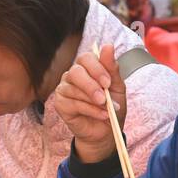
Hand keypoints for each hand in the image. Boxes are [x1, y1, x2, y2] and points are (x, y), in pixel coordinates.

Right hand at [53, 43, 126, 166]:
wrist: (106, 131)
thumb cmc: (111, 106)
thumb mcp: (117, 87)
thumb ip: (112, 68)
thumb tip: (108, 46)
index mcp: (87, 67)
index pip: (86, 58)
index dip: (97, 68)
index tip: (108, 83)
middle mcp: (73, 75)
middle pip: (76, 71)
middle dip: (92, 85)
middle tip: (104, 98)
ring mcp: (64, 89)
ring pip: (74, 89)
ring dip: (93, 101)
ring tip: (107, 110)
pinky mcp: (60, 104)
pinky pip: (73, 103)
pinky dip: (90, 110)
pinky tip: (101, 115)